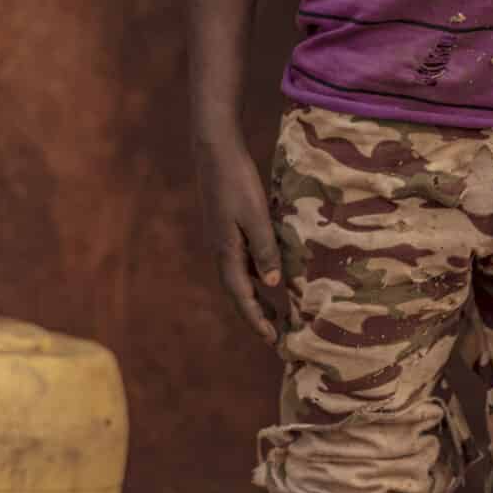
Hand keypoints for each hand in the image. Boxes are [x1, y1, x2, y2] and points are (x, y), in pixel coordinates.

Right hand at [197, 137, 283, 346]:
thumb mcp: (255, 215)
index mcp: (227, 252)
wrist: (215, 152)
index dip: (257, 320)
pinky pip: (243, 260)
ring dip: (257, 296)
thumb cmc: (237, 181)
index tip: (273, 340)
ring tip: (277, 312)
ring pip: (241, 277)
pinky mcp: (228, 228)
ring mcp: (224, 240)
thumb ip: (264, 248)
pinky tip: (270, 273)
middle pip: (239, 292)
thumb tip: (272, 282)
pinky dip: (257, 273)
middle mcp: (222, 251)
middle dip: (257, 315)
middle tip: (277, 334)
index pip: (242, 296)